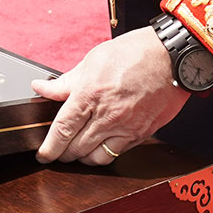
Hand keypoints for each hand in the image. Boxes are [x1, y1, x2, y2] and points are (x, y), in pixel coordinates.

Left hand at [29, 26, 189, 165]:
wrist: (171, 58)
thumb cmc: (133, 54)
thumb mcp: (91, 62)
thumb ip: (64, 82)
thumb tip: (41, 88)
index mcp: (89, 95)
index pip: (62, 129)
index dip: (49, 147)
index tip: (43, 154)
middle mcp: (107, 115)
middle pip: (76, 148)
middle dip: (63, 154)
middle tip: (57, 151)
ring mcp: (126, 127)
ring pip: (97, 157)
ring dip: (83, 158)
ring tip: (78, 150)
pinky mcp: (142, 134)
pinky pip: (118, 154)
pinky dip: (105, 154)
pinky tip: (99, 146)